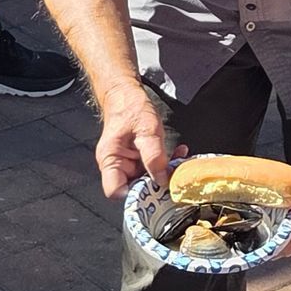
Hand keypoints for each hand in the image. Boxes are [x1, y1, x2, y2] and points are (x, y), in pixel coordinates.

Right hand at [96, 84, 170, 201]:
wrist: (127, 94)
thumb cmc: (130, 107)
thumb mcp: (146, 130)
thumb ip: (154, 156)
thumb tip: (162, 181)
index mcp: (111, 160)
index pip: (116, 191)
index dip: (134, 196)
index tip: (155, 190)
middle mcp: (118, 166)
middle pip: (135, 190)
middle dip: (156, 185)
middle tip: (174, 175)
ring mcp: (129, 165)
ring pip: (148, 181)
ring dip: (165, 174)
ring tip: (180, 160)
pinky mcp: (140, 161)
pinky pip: (154, 170)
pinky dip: (167, 165)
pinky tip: (178, 154)